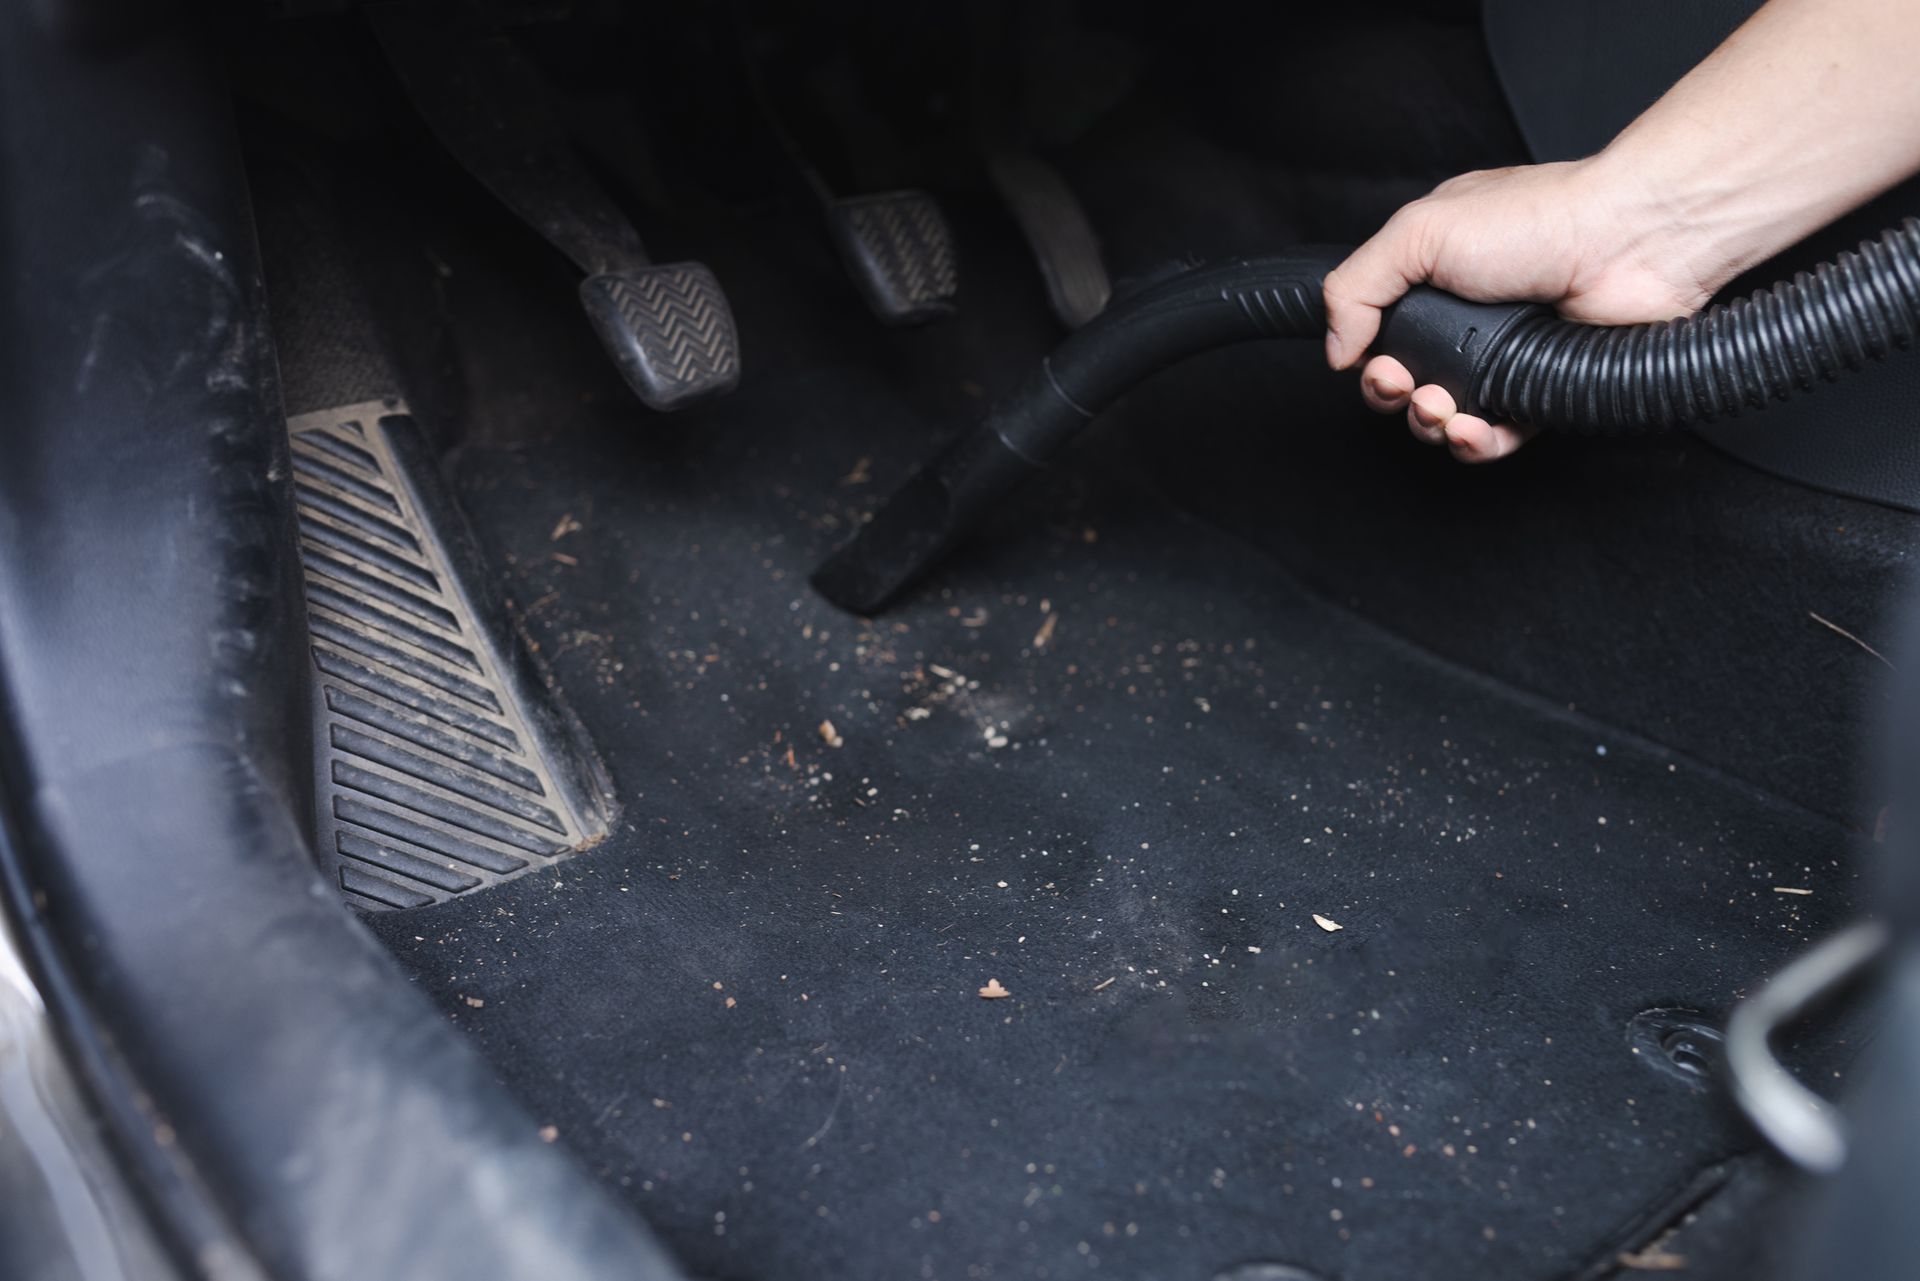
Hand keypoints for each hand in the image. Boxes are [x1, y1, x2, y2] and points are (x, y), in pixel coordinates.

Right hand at [1322, 159, 1722, 461]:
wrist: (1630, 242)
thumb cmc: (1539, 220)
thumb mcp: (1419, 231)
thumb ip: (1356, 287)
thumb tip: (1336, 348)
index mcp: (1433, 273)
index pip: (1379, 333)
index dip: (1366, 359)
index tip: (1374, 362)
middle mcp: (1467, 316)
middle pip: (1406, 383)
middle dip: (1394, 397)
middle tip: (1406, 386)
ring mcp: (1506, 354)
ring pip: (1446, 417)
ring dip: (1431, 424)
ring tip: (1443, 408)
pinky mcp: (1542, 386)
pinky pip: (1498, 436)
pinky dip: (1478, 444)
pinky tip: (1473, 431)